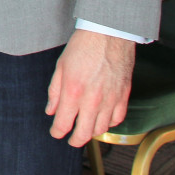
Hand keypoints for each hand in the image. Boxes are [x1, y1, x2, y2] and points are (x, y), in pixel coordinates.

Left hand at [46, 29, 134, 146]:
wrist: (108, 34)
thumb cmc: (82, 47)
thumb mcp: (60, 67)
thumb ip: (55, 92)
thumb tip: (51, 111)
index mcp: (73, 92)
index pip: (64, 123)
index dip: (57, 132)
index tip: (55, 132)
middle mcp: (93, 100)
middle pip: (84, 133)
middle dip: (75, 140)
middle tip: (70, 139)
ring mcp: (111, 99)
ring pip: (102, 129)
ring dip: (92, 132)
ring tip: (85, 128)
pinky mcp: (123, 96)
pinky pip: (117, 119)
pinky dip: (109, 123)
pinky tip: (102, 119)